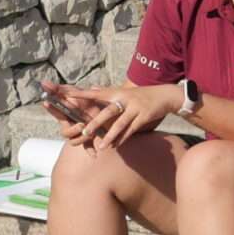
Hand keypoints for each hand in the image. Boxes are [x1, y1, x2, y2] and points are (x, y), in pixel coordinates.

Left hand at [52, 81, 175, 151]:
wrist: (166, 95)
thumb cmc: (144, 95)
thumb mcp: (127, 91)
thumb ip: (109, 91)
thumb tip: (93, 88)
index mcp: (118, 93)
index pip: (96, 94)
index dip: (82, 95)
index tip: (66, 95)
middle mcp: (125, 99)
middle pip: (108, 112)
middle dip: (96, 123)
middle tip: (84, 133)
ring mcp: (136, 108)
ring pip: (120, 124)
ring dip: (110, 136)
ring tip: (101, 146)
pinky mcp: (145, 116)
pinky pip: (132, 130)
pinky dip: (123, 138)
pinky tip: (116, 146)